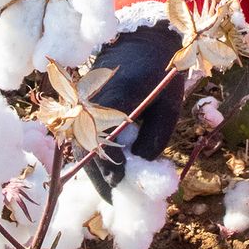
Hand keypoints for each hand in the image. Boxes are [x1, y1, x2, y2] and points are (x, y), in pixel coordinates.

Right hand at [82, 23, 185, 198]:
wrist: (141, 42)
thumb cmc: (161, 74)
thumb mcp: (168, 107)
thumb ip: (155, 138)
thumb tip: (140, 166)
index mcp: (112, 100)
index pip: (105, 148)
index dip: (113, 175)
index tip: (123, 192)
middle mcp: (89, 105)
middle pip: (87, 153)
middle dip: (101, 181)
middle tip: (116, 205)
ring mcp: (82, 107)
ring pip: (81, 149)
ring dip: (96, 172)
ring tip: (113, 194)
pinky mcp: (81, 109)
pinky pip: (83, 140)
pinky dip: (94, 158)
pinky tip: (109, 174)